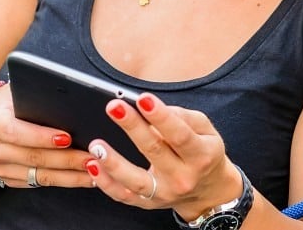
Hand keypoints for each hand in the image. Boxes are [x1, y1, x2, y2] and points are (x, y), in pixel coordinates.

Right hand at [0, 85, 94, 188]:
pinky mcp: (9, 178)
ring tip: (96, 169)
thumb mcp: (23, 89)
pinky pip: (40, 183)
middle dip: (67, 159)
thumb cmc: (15, 98)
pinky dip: (64, 180)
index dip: (43, 137)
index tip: (68, 138)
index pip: (19, 132)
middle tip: (93, 157)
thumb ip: (41, 96)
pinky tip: (84, 176)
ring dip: (71, 175)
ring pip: (40, 175)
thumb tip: (74, 99)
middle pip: (34, 157)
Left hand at [86, 94, 241, 216]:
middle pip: (154, 150)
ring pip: (136, 181)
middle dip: (133, 127)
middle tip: (114, 106)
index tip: (143, 98)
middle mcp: (183, 177)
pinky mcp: (148, 204)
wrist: (208, 189)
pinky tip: (94, 166)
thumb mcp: (205, 130)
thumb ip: (183, 117)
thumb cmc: (204, 151)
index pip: (180, 134)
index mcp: (201, 155)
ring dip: (114, 162)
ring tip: (97, 145)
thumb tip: (153, 107)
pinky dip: (107, 183)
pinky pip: (124, 196)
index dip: (161, 116)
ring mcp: (164, 193)